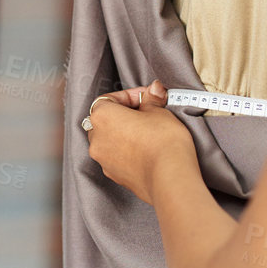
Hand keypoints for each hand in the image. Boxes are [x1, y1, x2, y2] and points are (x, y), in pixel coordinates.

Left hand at [85, 80, 193, 205]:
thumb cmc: (162, 141)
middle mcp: (96, 139)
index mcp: (102, 117)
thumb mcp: (159, 111)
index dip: (130, 96)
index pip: (109, 99)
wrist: (170, 177)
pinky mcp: (114, 175)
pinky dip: (128, 151)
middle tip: (148, 113)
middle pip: (106, 120)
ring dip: (125, 134)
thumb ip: (151, 100)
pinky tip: (147, 150)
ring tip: (149, 133)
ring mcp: (103, 160)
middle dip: (126, 115)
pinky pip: (117, 157)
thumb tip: (154, 90)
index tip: (147, 97)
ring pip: (110, 140)